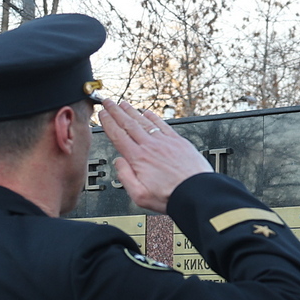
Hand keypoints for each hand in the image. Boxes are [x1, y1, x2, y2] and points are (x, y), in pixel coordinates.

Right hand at [97, 100, 211, 213]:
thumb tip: (118, 163)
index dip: (108, 123)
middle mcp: (150, 146)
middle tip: (108, 102)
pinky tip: (147, 112)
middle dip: (116, 111)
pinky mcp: (178, 141)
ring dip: (132, 111)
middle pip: (129, 124)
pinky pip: (162, 124)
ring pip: (144, 122)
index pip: (118, 136)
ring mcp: (165, 142)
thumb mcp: (139, 195)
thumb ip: (125, 177)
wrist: (197, 192)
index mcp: (138, 158)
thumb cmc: (171, 197)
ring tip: (123, 104)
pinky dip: (153, 117)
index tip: (102, 115)